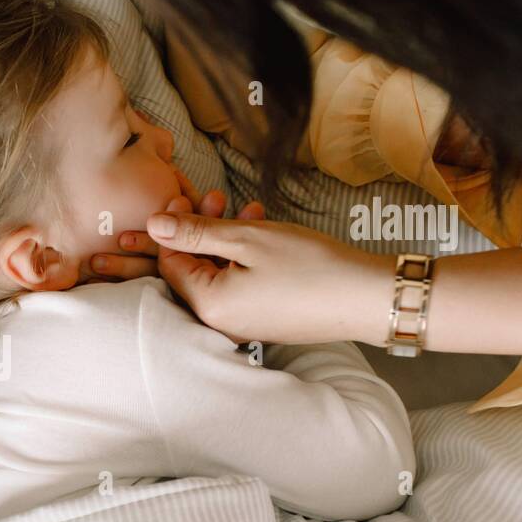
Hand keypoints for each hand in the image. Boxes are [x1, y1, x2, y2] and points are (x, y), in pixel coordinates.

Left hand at [140, 212, 396, 345]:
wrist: (367, 298)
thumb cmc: (310, 266)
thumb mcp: (248, 238)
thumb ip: (197, 232)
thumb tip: (154, 224)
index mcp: (208, 306)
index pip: (169, 264)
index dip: (173, 228)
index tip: (184, 197)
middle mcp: (219, 323)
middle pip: (192, 269)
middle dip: (200, 229)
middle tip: (214, 197)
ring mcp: (242, 324)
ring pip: (219, 273)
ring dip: (227, 237)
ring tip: (248, 207)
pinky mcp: (262, 320)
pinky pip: (240, 285)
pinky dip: (245, 256)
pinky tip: (262, 227)